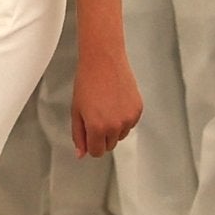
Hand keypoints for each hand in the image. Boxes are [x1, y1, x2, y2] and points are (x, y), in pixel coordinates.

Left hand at [69, 38, 142, 156]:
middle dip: (102, 136)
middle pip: (110, 145)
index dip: (91, 144)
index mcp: (97, 128)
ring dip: (114, 128)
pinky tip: (116, 102)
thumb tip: (81, 153)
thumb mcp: (76, 111)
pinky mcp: (138, 110)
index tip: (89, 135)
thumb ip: (78, 135)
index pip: (96, 152)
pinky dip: (124, 118)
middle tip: (96, 116)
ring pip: (121, 135)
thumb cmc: (87, 81)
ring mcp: (129, 118)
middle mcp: (115, 126)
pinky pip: (130, 124)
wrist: (104, 60)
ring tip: (106, 107)